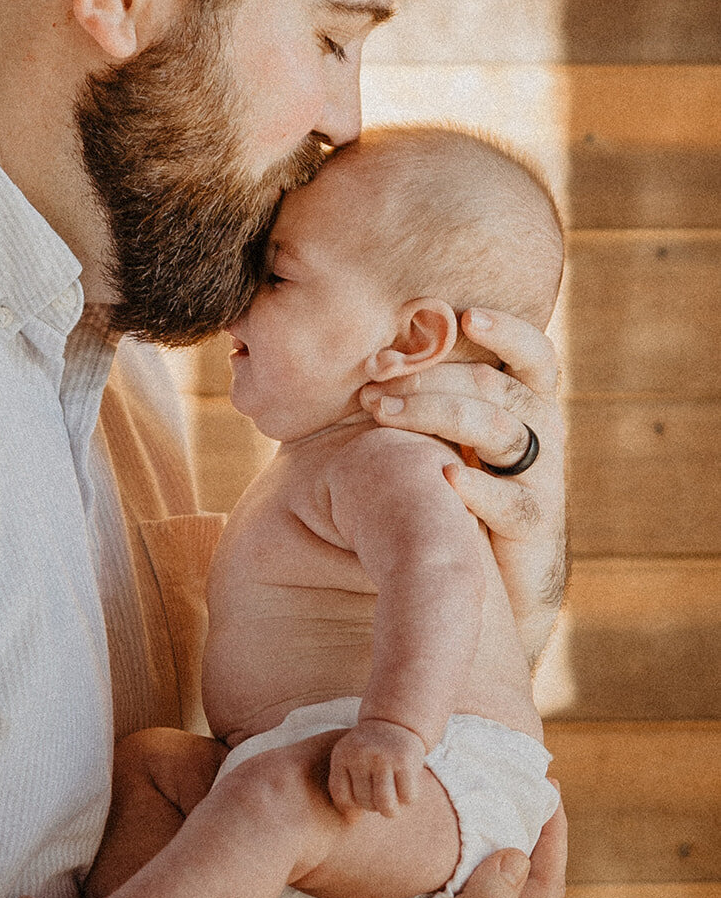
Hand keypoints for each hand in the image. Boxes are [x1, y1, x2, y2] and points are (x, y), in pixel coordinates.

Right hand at [294, 801, 566, 897]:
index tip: (549, 788)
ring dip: (501, 841)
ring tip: (498, 798)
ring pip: (496, 885)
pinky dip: (470, 853)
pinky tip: (455, 828)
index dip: (552, 839)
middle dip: (531, 836)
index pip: (544, 891)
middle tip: (528, 786)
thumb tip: (520, 858)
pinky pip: (466, 887)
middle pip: (526, 887)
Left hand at [328, 720, 426, 818]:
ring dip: (390, 809)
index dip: (352, 805)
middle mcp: (360, 754)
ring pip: (386, 806)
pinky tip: (405, 784)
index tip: (361, 796)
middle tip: (379, 790)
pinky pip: (407, 798)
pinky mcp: (405, 761)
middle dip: (373, 804)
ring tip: (391, 797)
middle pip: (365, 803)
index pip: (342, 797)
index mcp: (342, 754)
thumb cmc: (370, 751)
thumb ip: (344, 788)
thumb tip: (351, 821)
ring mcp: (383, 757)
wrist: (395, 722)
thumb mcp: (349, 760)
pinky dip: (408, 798)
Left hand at [361, 307, 565, 654]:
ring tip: (384, 412)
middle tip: (374, 376)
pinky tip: (444, 476)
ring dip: (437, 414)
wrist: (496, 583)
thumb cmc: (458, 492)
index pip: (533, 354)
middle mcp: (541, 434)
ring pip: (502, 431)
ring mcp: (541, 480)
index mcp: (525, 404)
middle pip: (496, 387)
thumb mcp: (449, 438)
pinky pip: (511, 502)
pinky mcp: (534, 526)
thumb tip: (357, 358)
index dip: (507, 330)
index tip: (464, 315)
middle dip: (432, 375)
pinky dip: (477, 487)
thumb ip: (426, 398)